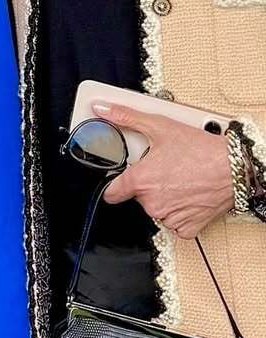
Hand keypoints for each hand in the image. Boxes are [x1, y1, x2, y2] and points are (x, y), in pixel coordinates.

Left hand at [95, 102, 232, 239]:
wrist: (234, 167)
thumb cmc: (201, 149)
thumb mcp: (160, 126)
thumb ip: (127, 118)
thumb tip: (103, 109)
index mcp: (140, 181)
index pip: (111, 193)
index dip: (116, 184)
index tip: (123, 179)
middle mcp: (152, 203)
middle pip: (138, 198)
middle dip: (147, 186)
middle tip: (164, 170)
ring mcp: (169, 217)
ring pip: (157, 210)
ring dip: (164, 199)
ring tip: (180, 180)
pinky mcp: (186, 228)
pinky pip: (175, 224)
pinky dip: (180, 213)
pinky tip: (188, 196)